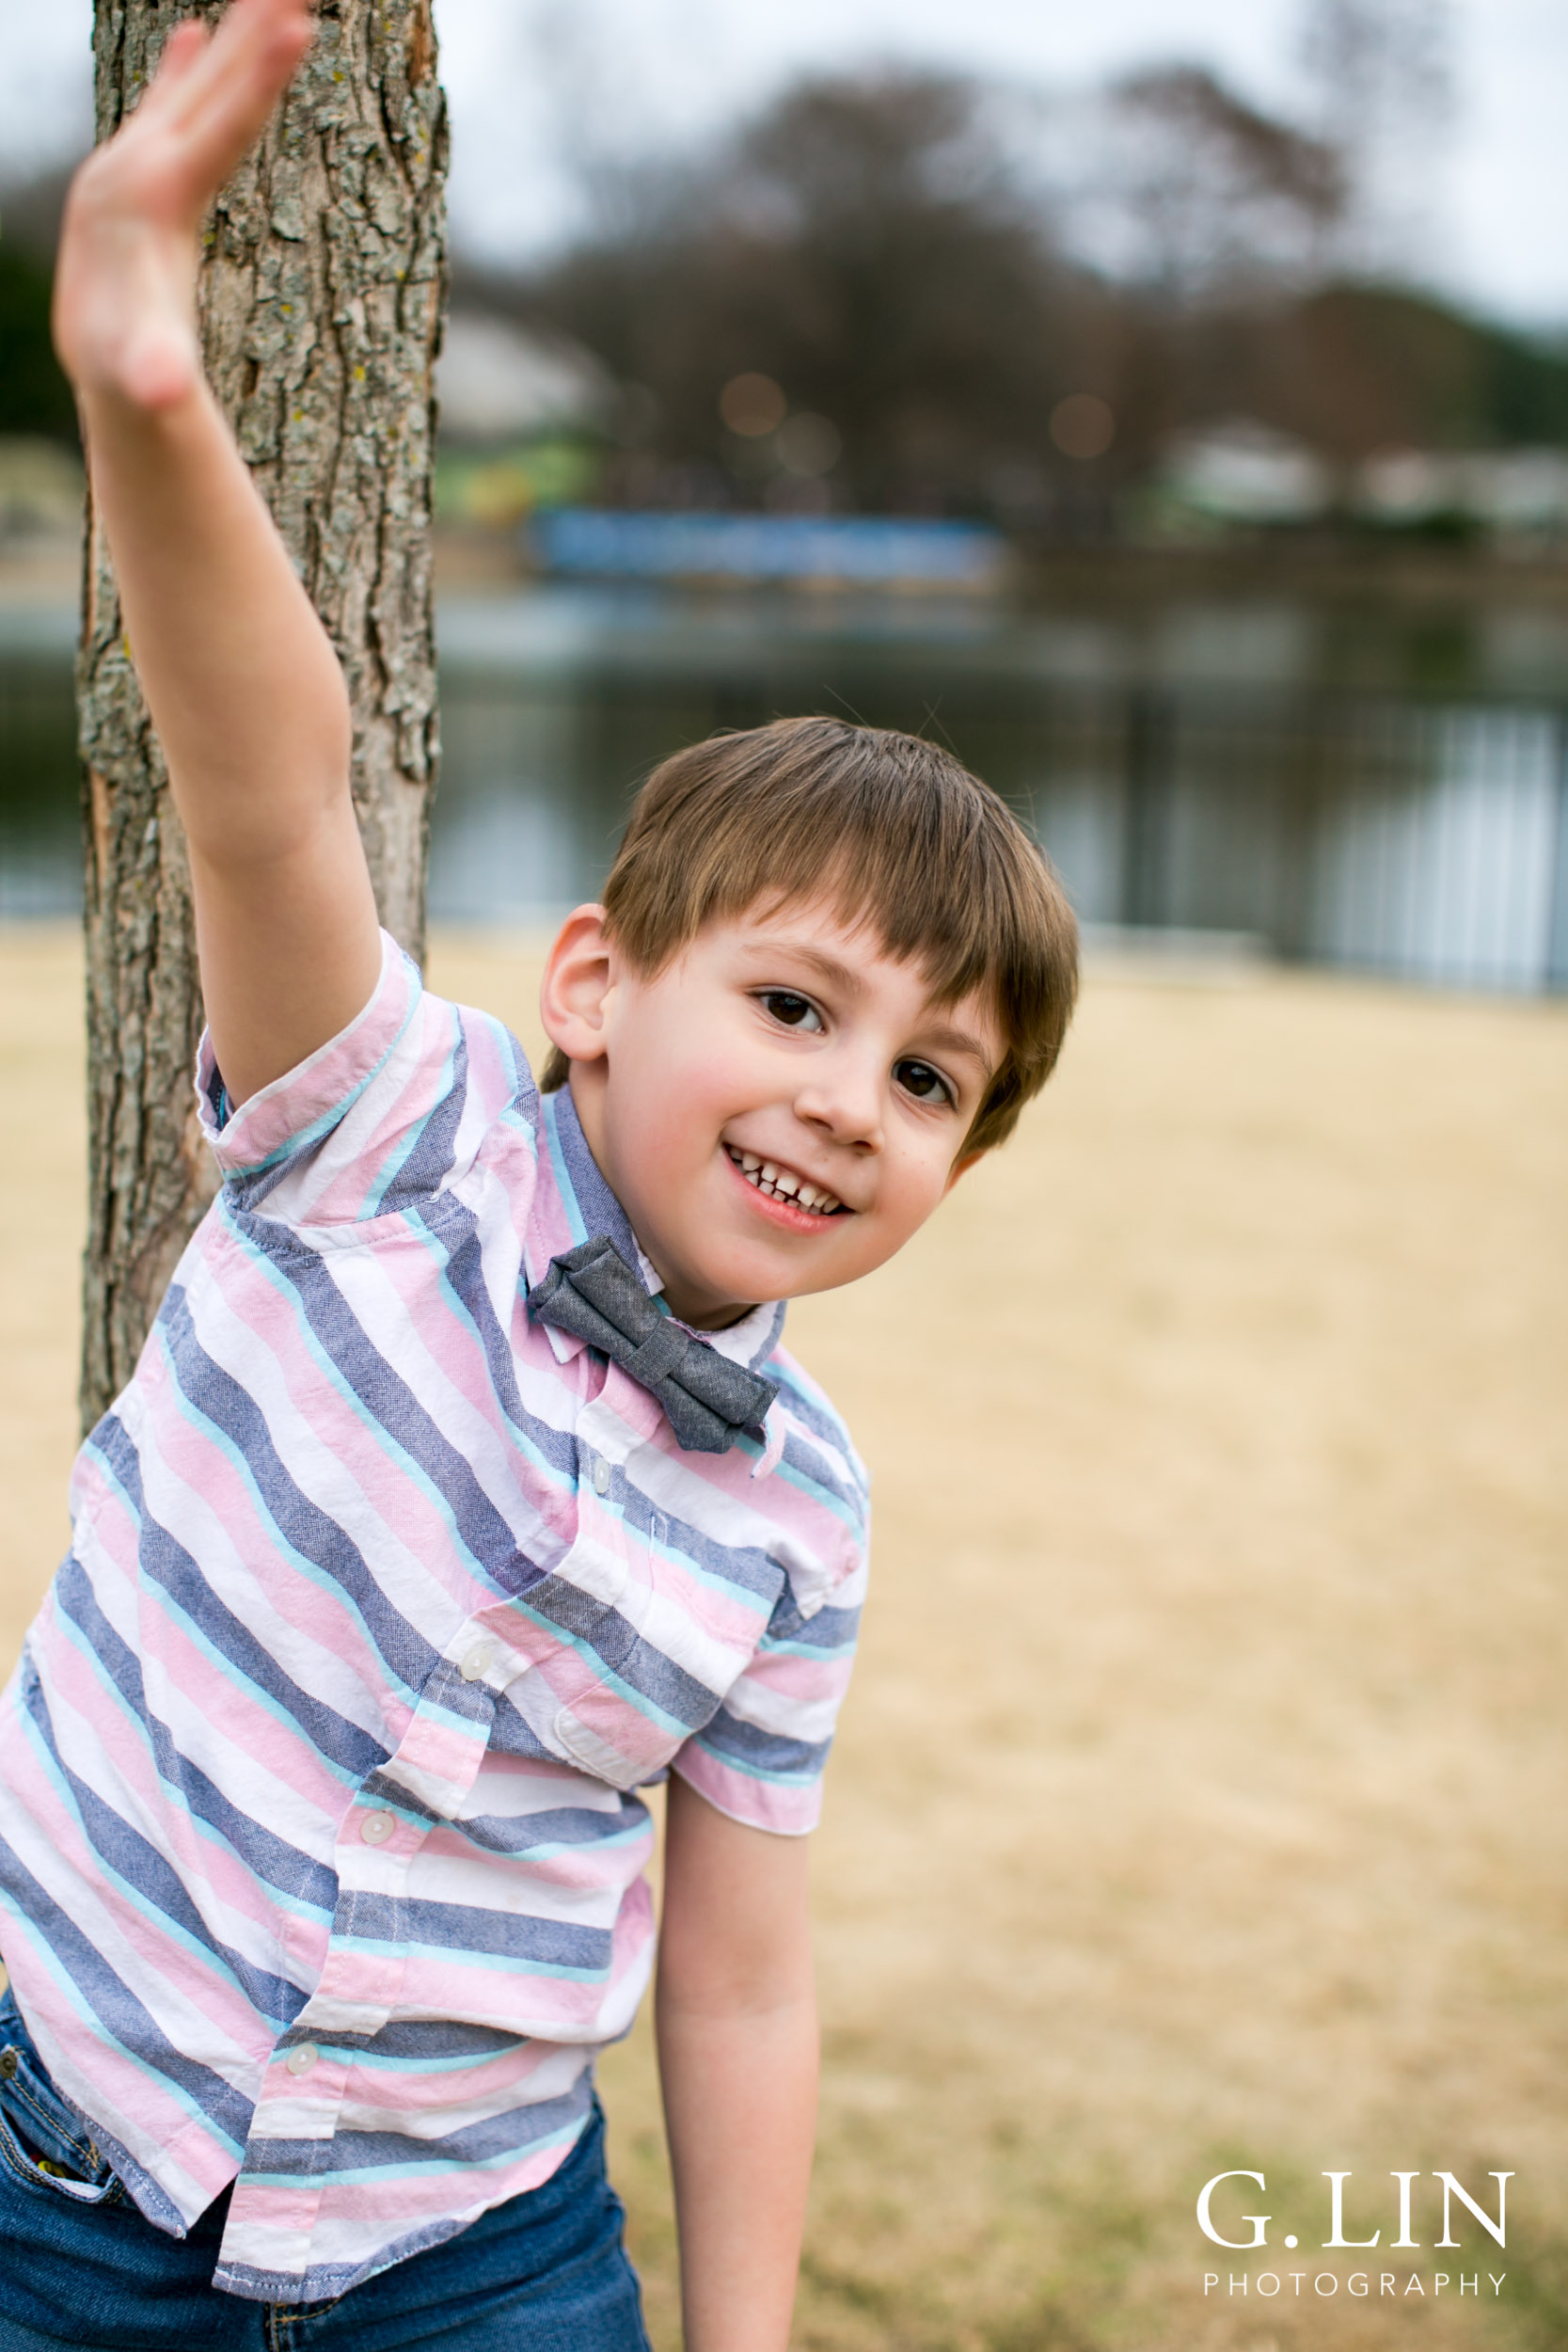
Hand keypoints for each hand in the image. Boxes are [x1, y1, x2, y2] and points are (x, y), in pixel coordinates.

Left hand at [54, 0, 313, 412]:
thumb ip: (155, 375)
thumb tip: (161, 391)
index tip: (298, 22)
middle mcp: (137, 162)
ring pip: (189, 86)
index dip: (262, 77)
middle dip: (253, 28)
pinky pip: (165, 106)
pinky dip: (183, 69)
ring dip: (228, 37)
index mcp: (156, 196)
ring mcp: (132, 163)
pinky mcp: (134, 174)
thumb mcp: (146, 376)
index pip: (221, 127)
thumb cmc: (132, 377)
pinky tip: (192, 34)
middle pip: (209, 84)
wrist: (94, 363)